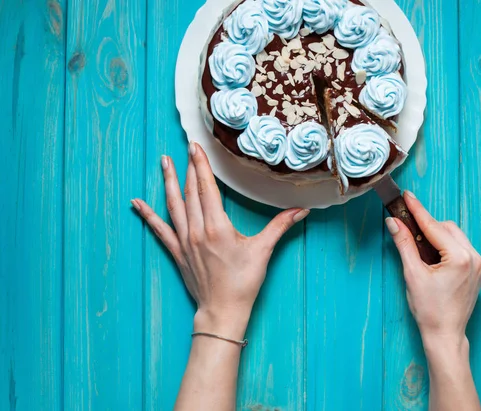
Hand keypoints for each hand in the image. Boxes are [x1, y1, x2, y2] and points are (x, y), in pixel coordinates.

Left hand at [132, 142, 308, 338]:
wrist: (222, 310)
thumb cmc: (243, 282)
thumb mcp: (263, 251)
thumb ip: (280, 226)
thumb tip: (302, 210)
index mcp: (217, 227)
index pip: (206, 188)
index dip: (201, 166)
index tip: (196, 147)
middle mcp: (197, 230)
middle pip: (190, 192)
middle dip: (188, 167)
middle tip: (185, 146)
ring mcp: (184, 241)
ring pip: (173, 205)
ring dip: (168, 182)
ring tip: (163, 162)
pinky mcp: (177, 252)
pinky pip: (159, 230)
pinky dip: (148, 215)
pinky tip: (136, 203)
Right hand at [385, 191, 480, 350]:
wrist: (445, 334)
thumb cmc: (429, 310)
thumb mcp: (413, 274)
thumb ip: (404, 244)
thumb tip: (394, 223)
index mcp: (460, 258)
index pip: (434, 226)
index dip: (417, 210)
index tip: (406, 196)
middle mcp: (474, 258)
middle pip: (447, 227)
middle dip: (427, 224)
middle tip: (406, 223)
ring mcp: (478, 265)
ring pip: (455, 236)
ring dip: (437, 234)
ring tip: (418, 242)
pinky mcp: (477, 271)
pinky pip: (461, 248)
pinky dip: (446, 245)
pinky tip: (432, 253)